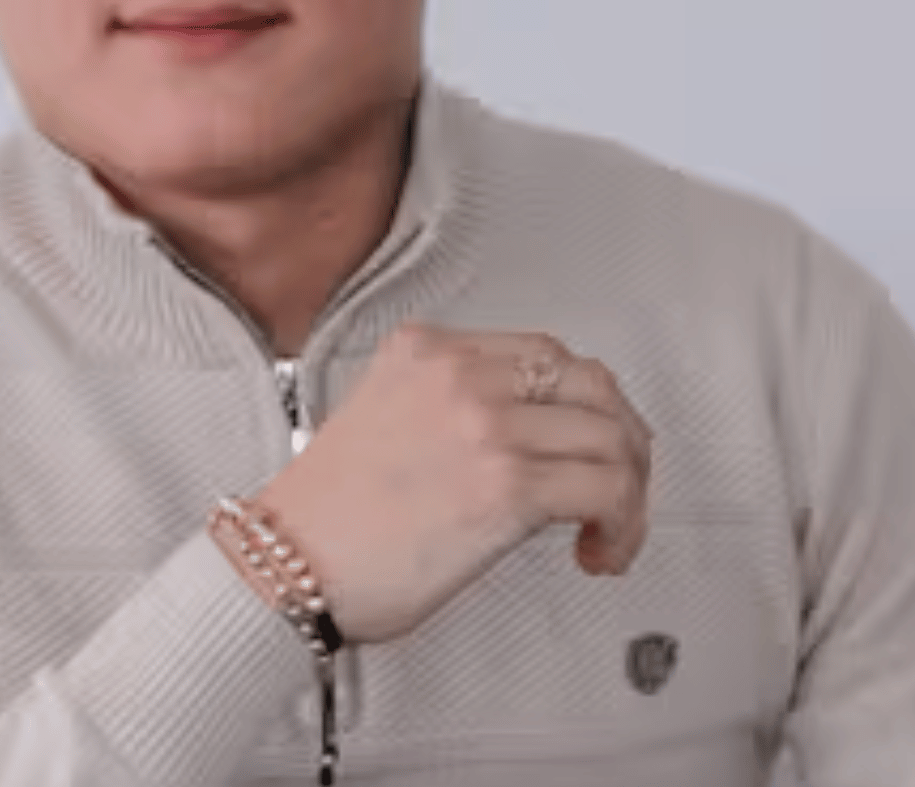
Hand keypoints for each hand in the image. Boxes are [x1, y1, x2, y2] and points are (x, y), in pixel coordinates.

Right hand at [249, 322, 652, 645]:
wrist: (285, 566)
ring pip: (610, 437)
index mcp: (426, 349)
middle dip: (621, 438)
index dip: (582, 404)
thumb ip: (449, 407)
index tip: (585, 442)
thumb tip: (525, 439)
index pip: (543, 353)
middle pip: (590, 383)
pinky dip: (623, 524)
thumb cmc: (325, 518)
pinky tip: (600, 550)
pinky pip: (607, 490)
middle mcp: (460, 374)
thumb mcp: (383, 416)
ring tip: (611, 529)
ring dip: (629, 489)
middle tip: (620, 482)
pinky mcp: (507, 485)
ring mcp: (486, 424)